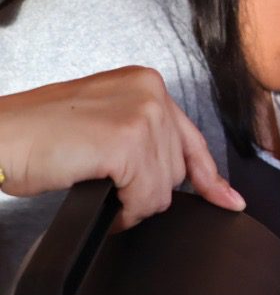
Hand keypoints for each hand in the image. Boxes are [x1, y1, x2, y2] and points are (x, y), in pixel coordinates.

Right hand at [0, 67, 244, 228]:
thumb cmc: (35, 136)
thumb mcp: (103, 125)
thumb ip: (146, 139)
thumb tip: (189, 178)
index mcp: (146, 83)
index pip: (192, 138)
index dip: (210, 176)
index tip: (229, 199)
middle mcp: (151, 92)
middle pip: (178, 169)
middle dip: (147, 191)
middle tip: (109, 189)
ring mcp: (142, 115)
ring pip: (164, 188)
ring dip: (132, 203)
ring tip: (98, 189)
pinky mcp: (127, 142)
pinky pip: (146, 197)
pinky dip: (124, 211)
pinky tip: (99, 197)